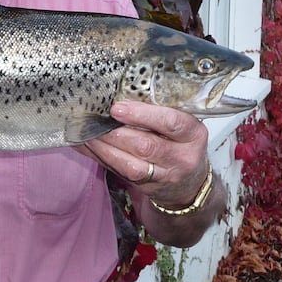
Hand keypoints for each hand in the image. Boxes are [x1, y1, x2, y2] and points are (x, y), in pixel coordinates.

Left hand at [77, 101, 210, 208]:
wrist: (189, 182)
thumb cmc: (181, 143)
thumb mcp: (181, 123)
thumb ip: (158, 110)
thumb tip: (119, 94)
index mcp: (194, 134)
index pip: (171, 122)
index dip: (142, 115)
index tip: (118, 108)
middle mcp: (183, 157)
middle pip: (146, 146)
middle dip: (116, 132)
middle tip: (95, 119)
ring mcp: (166, 176)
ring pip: (131, 165)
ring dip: (105, 147)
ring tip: (88, 133)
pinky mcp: (148, 187)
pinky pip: (121, 172)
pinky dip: (101, 158)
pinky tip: (88, 146)